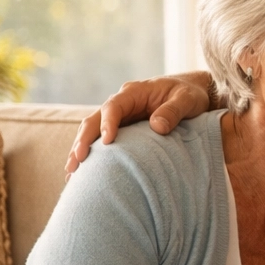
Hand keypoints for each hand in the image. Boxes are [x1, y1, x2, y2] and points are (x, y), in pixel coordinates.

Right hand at [66, 72, 214, 173]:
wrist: (193, 92)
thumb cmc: (190, 94)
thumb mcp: (187, 99)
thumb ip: (173, 111)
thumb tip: (156, 127)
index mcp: (134, 93)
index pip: (113, 106)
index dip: (107, 123)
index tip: (106, 142)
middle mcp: (122, 103)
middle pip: (94, 120)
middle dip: (83, 140)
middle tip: (77, 162)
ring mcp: (120, 117)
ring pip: (92, 131)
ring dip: (80, 149)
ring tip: (71, 173)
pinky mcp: (122, 129)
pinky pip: (101, 140)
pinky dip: (91, 154)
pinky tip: (83, 173)